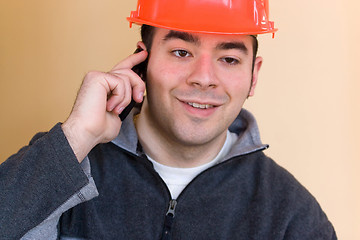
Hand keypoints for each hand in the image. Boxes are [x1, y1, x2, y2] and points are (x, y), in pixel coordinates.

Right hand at [62, 44, 147, 161]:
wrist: (87, 132)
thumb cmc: (99, 127)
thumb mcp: (120, 111)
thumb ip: (127, 99)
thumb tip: (137, 93)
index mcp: (105, 85)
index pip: (122, 67)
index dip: (134, 59)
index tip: (144, 53)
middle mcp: (100, 78)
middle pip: (128, 71)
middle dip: (138, 84)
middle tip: (139, 98)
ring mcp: (97, 76)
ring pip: (127, 77)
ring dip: (127, 97)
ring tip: (116, 109)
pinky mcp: (97, 77)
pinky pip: (120, 82)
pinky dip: (120, 97)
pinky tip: (110, 106)